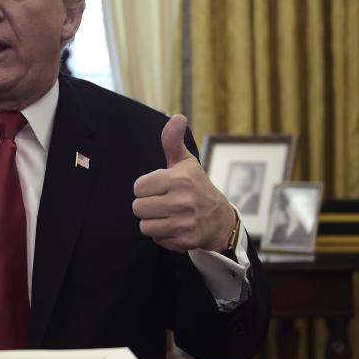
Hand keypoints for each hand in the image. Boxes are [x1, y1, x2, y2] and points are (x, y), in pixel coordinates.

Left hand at [132, 114, 236, 252]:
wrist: (220, 219)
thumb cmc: (197, 187)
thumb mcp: (185, 163)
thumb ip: (173, 141)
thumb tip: (177, 117)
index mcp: (179, 179)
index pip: (138, 187)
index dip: (145, 188)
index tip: (158, 188)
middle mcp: (182, 201)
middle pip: (138, 208)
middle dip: (147, 205)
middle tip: (161, 202)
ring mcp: (183, 223)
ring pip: (144, 225)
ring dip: (152, 221)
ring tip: (166, 215)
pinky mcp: (184, 241)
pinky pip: (155, 239)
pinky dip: (162, 235)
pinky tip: (174, 226)